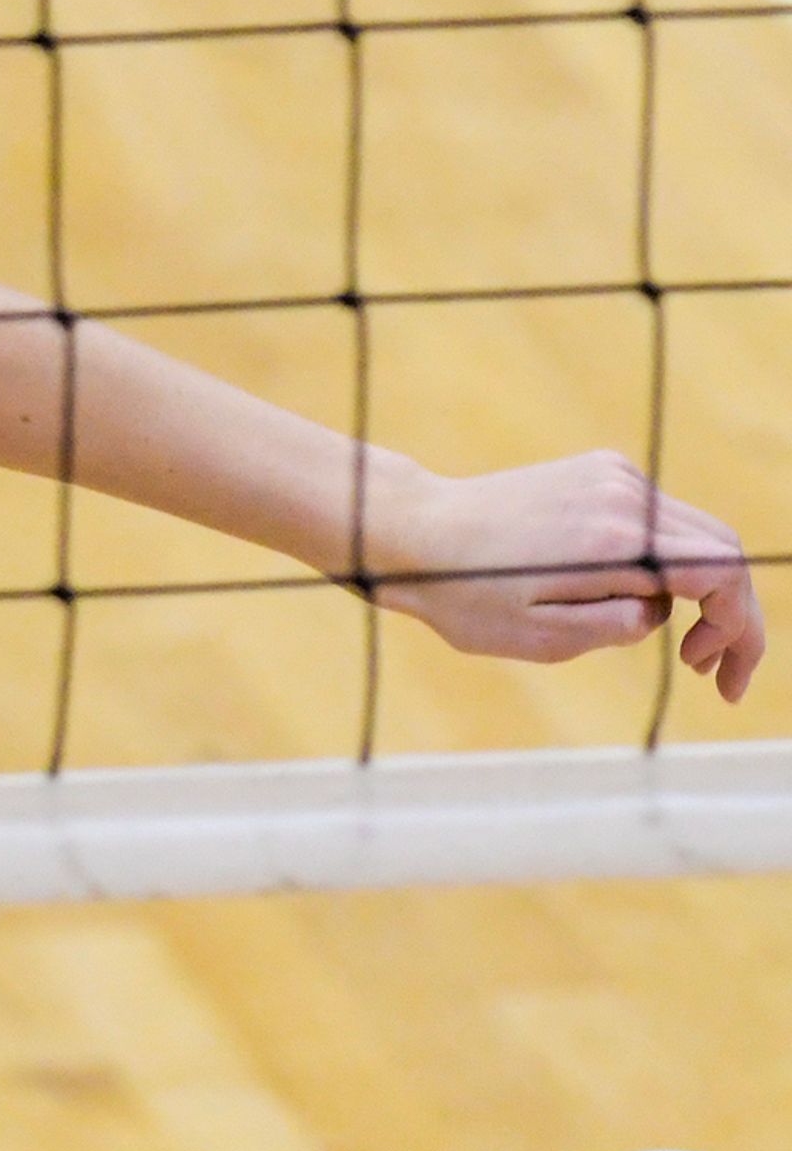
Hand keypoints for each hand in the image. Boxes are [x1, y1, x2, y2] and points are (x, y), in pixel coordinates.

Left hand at [369, 455, 763, 700]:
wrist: (409, 530)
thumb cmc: (461, 594)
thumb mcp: (543, 639)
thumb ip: (620, 626)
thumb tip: (662, 612)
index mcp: (616, 540)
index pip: (724, 574)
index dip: (740, 631)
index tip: (718, 679)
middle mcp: (623, 495)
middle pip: (722, 549)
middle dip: (731, 614)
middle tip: (706, 669)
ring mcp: (611, 476)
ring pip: (695, 533)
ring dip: (701, 589)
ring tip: (677, 644)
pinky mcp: (596, 471)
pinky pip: (659, 519)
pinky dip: (669, 560)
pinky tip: (636, 596)